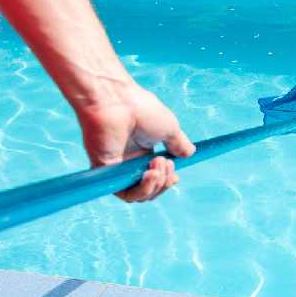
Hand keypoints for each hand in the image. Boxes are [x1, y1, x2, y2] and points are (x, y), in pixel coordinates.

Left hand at [74, 83, 195, 201]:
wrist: (118, 102)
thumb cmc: (142, 110)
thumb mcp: (169, 128)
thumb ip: (178, 144)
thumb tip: (190, 153)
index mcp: (142, 150)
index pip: (155, 176)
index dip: (166, 181)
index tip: (175, 176)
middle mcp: (129, 161)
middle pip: (149, 188)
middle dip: (163, 183)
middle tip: (167, 165)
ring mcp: (116, 167)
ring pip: (138, 194)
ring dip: (154, 186)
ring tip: (157, 167)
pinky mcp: (105, 172)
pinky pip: (124, 193)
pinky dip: (140, 189)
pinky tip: (149, 174)